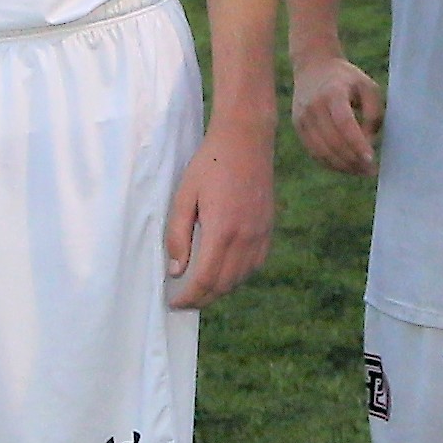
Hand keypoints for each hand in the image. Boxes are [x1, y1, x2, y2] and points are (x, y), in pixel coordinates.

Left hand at [163, 117, 274, 308]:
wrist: (246, 140)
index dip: (189, 297)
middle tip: (184, 301)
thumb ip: (178, 235)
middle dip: (202, 298)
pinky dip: (238, 276)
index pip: (206, 279)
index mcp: (223, 230)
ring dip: (220, 290)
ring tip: (201, 290)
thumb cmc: (210, 164)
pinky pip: (255, 264)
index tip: (174, 303)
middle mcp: (246, 237)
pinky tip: (224, 273)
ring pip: (241, 278)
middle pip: (224, 285)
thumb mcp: (184, 196)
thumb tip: (176, 270)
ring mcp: (261, 234)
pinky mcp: (268, 228)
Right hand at [292, 55, 384, 177]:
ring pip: (322, 151)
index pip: (344, 123)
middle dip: (353, 160)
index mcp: (333, 92)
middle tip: (370, 170)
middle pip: (332, 141)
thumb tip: (368, 144)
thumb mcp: (368, 87)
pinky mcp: (298, 127)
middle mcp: (314, 106)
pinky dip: (330, 163)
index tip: (372, 159)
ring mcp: (303, 117)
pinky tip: (345, 166)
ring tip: (360, 171)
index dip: (357, 143)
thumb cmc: (348, 80)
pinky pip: (314, 152)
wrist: (315, 67)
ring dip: (342, 166)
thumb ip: (373, 113)